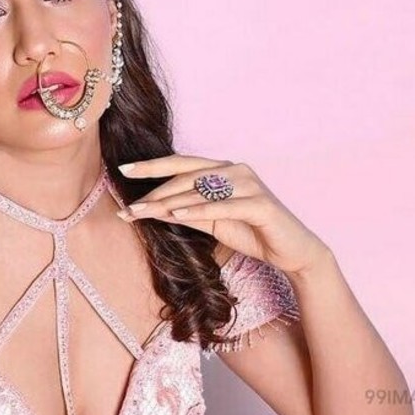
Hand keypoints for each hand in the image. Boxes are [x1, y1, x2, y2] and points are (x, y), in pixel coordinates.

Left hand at [117, 154, 329, 276]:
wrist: (291, 250)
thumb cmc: (252, 233)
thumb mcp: (212, 222)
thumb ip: (187, 212)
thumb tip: (153, 209)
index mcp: (222, 170)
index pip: (181, 164)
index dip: (152, 166)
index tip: (123, 170)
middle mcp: (235, 170)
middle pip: (187, 175)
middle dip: (154, 191)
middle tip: (128, 205)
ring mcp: (249, 184)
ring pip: (201, 190)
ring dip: (168, 202)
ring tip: (142, 212)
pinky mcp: (260, 204)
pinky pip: (223, 206)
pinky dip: (199, 210)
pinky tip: (176, 215)